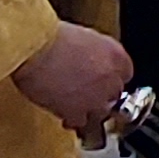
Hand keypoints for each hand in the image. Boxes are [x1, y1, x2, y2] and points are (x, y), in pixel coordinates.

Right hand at [12, 22, 133, 133]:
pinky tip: (61, 111)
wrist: (33, 49)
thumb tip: (88, 60)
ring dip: (88, 110)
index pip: (125, 73)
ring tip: (72, 103)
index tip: (101, 78)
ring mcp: (96, 98)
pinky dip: (71, 119)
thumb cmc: (49, 35)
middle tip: (84, 90)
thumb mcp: (81, 36)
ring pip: (100, 113)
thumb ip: (93, 52)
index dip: (110, 77)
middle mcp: (111, 78)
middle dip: (100, 94)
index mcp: (115, 54)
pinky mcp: (78, 113)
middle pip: (115, 95)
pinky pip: (80, 122)